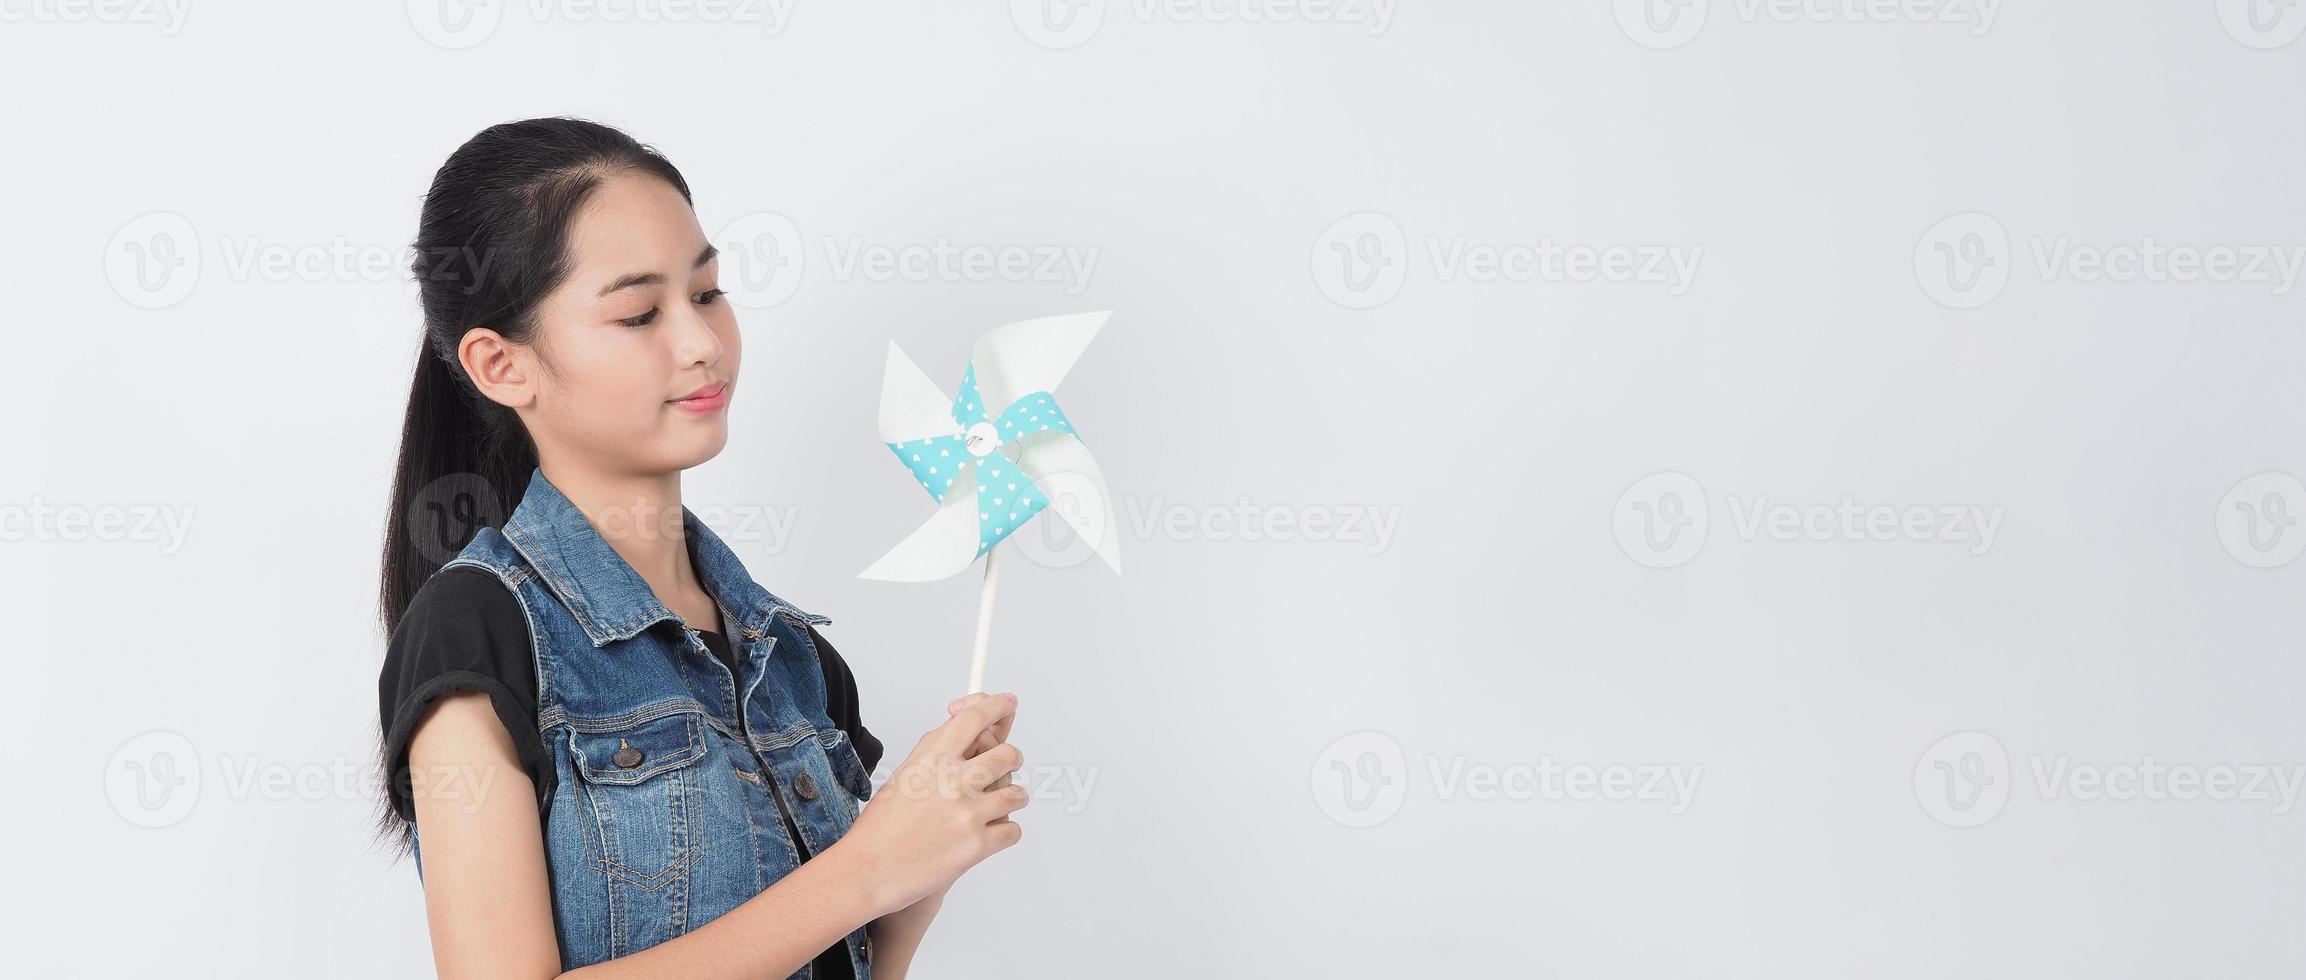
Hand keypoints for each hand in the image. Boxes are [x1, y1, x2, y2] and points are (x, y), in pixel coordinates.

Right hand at [834, 692, 1027, 915]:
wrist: (869, 871)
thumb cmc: (882, 827)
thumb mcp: (905, 775)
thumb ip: (936, 750)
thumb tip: (963, 724)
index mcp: (932, 759)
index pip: (975, 717)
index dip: (996, 705)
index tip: (1008, 702)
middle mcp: (953, 781)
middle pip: (1008, 754)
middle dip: (1012, 760)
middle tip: (1006, 766)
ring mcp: (968, 813)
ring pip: (1017, 794)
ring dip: (1011, 799)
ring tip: (995, 807)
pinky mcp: (977, 845)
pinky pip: (1013, 830)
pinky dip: (1004, 833)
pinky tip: (987, 835)